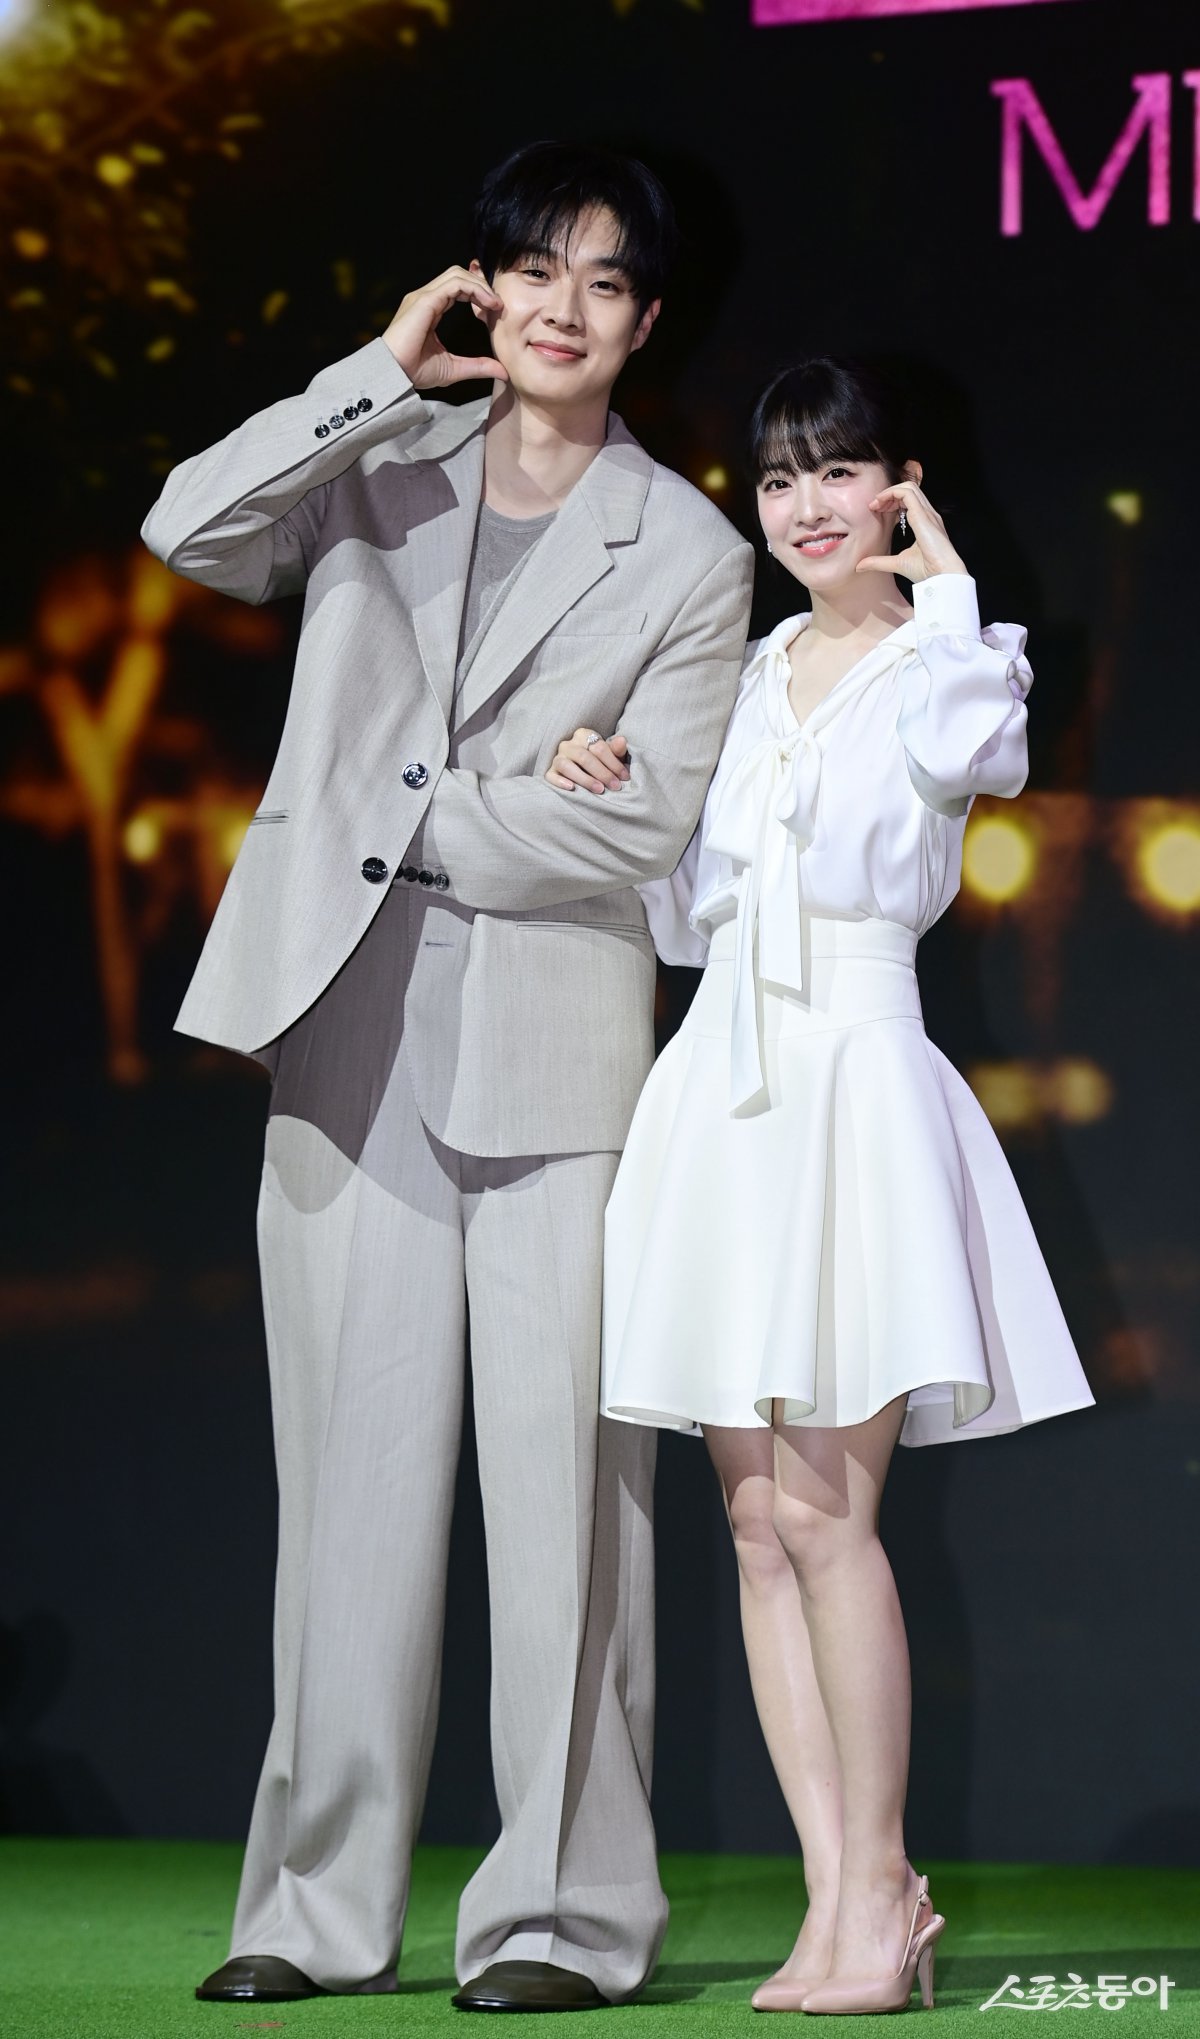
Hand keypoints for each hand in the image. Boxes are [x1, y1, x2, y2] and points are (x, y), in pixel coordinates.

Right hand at [382, 267, 509, 390]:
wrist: (394, 375)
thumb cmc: (415, 371)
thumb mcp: (455, 369)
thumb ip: (478, 366)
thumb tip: (502, 371)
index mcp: (430, 308)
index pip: (457, 287)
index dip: (478, 293)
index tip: (495, 308)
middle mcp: (426, 298)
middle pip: (458, 275)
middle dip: (481, 285)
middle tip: (498, 304)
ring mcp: (424, 296)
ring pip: (458, 275)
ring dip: (480, 285)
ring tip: (495, 303)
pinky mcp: (425, 300)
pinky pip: (455, 284)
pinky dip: (474, 289)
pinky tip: (488, 303)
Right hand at [545, 728, 630, 792]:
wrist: (584, 771)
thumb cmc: (600, 762)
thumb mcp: (610, 755)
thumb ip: (616, 749)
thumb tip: (622, 741)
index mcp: (583, 735)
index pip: (599, 748)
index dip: (613, 763)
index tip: (624, 777)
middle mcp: (568, 745)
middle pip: (584, 757)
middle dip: (602, 773)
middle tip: (615, 786)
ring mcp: (557, 758)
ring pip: (567, 766)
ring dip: (584, 779)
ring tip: (599, 790)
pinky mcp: (550, 772)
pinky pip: (551, 776)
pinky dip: (560, 782)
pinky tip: (572, 788)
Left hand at [857, 481, 967, 583]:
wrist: (941, 576)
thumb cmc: (927, 571)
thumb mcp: (897, 563)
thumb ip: (879, 562)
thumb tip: (860, 566)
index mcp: (925, 522)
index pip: (909, 501)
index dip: (892, 501)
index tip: (877, 511)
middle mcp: (928, 514)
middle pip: (909, 490)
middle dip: (889, 494)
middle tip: (874, 506)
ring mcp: (927, 513)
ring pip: (908, 487)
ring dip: (889, 492)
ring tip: (876, 504)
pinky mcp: (923, 515)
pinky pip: (907, 492)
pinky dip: (891, 493)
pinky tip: (881, 504)